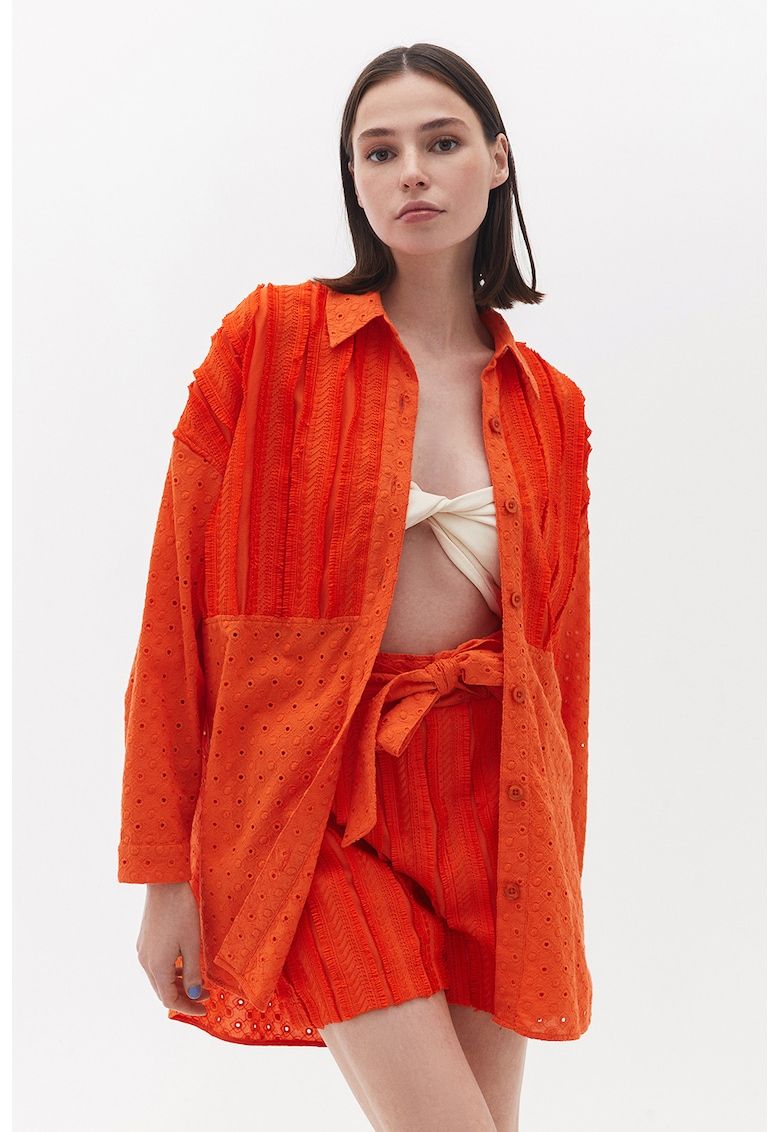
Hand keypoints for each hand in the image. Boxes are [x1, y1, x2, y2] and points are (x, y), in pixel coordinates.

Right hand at [136, 881, 209, 1015]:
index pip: (170, 1000)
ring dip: (179, 984)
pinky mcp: (145, 941)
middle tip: (206, 997)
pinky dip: (172, 972)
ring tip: (200, 982)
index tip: (205, 1009)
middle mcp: (145, 962)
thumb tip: (195, 994)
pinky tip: (186, 966)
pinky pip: (157, 966)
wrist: (163, 884)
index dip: (188, 1007)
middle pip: (163, 991)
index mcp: (156, 967)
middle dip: (185, 997)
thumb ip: (193, 972)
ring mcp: (143, 951)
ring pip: (160, 979)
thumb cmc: (180, 912)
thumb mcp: (192, 944)